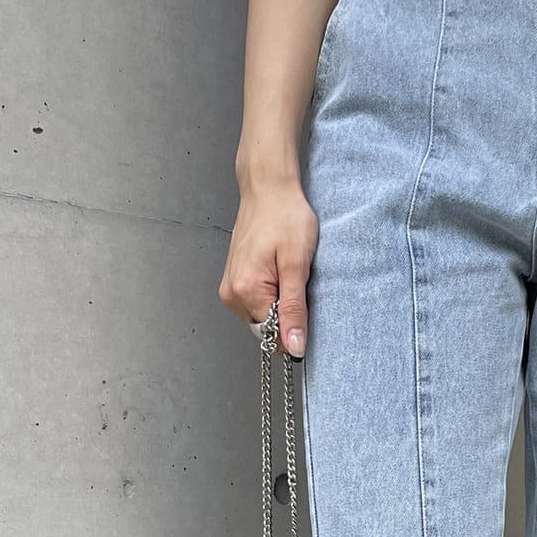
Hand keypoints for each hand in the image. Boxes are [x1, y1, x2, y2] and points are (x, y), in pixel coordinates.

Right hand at [219, 171, 318, 355]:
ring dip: (280, 303)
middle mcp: (232, 293)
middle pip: (266, 327)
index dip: (294, 327)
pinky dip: (272, 294)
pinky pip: (256, 301)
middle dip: (286, 314)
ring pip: (262, 315)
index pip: (273, 335)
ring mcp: (230, 287)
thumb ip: (295, 310)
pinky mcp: (234, 279)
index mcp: (245, 292)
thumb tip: (294, 347)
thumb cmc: (285, 217)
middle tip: (297, 282)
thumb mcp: (297, 265)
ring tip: (287, 273)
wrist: (268, 189)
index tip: (306, 306)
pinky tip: (278, 271)